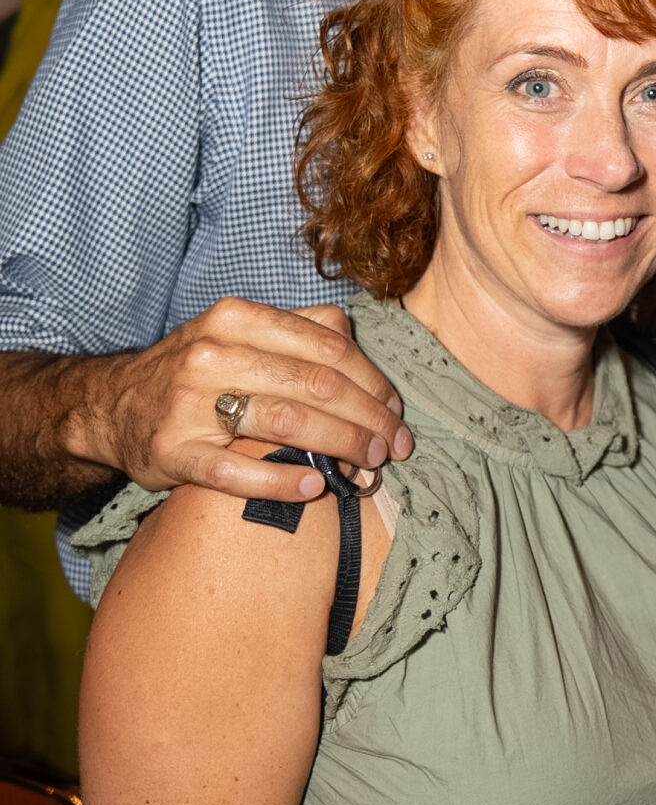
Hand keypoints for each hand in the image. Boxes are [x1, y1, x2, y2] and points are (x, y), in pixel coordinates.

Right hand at [82, 301, 411, 503]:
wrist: (112, 406)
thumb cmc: (196, 369)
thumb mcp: (237, 329)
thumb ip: (297, 327)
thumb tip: (356, 338)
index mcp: (238, 318)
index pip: (327, 347)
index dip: (372, 382)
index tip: (395, 410)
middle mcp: (212, 355)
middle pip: (316, 386)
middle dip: (367, 419)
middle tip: (393, 446)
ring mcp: (189, 405)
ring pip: (286, 423)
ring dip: (339, 447)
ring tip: (368, 466)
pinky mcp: (174, 452)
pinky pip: (237, 471)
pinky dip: (282, 481)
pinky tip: (314, 486)